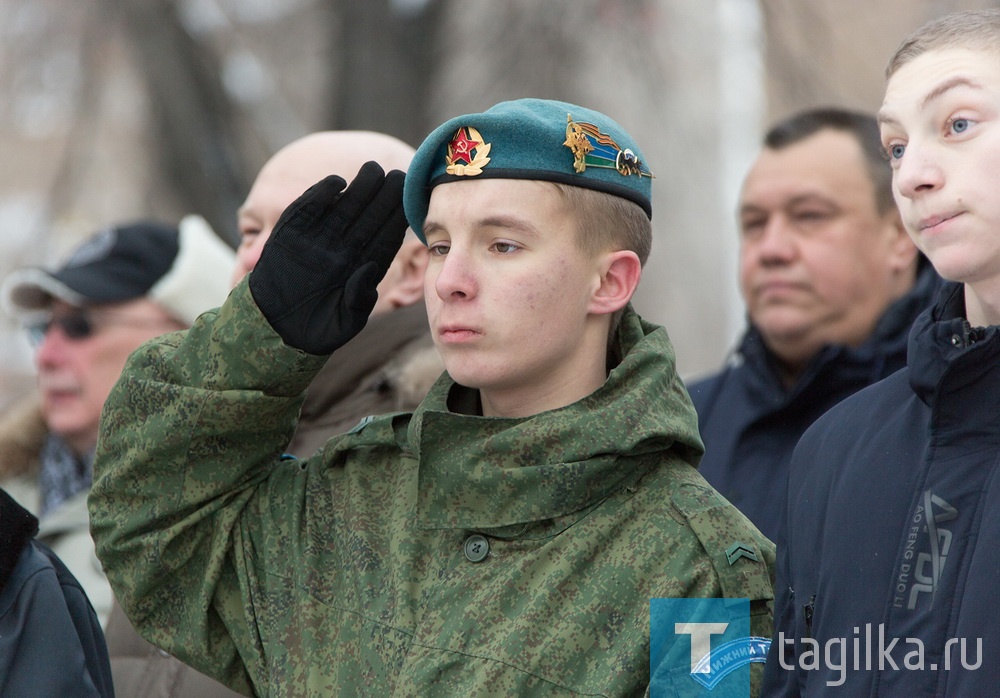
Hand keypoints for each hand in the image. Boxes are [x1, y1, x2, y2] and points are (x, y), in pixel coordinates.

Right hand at [248, 161, 406, 353]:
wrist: (272, 328)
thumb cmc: (314, 330)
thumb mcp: (343, 324)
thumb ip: (359, 301)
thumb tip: (369, 271)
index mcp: (362, 268)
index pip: (384, 239)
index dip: (397, 220)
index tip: (410, 202)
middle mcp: (343, 250)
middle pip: (368, 219)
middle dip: (384, 197)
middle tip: (398, 175)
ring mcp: (318, 240)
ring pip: (343, 209)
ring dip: (358, 189)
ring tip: (372, 170)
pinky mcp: (292, 234)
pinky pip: (309, 210)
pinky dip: (320, 195)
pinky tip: (336, 182)